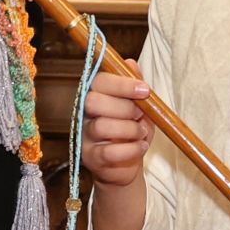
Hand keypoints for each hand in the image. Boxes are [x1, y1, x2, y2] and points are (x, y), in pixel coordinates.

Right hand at [82, 73, 153, 188]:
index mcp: (96, 96)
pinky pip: (109, 152)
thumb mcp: (139, 106)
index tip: (145, 90)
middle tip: (140, 115)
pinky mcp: (91, 157)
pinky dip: (131, 149)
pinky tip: (140, 147)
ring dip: (130, 129)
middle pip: (93, 101)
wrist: (127, 166)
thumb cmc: (132, 131)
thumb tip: (130, 63)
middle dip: (125, 107)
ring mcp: (85, 136)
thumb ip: (134, 85)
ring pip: (102, 126)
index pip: (99, 81)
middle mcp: (84, 114)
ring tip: (141, 133)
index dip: (122, 84)